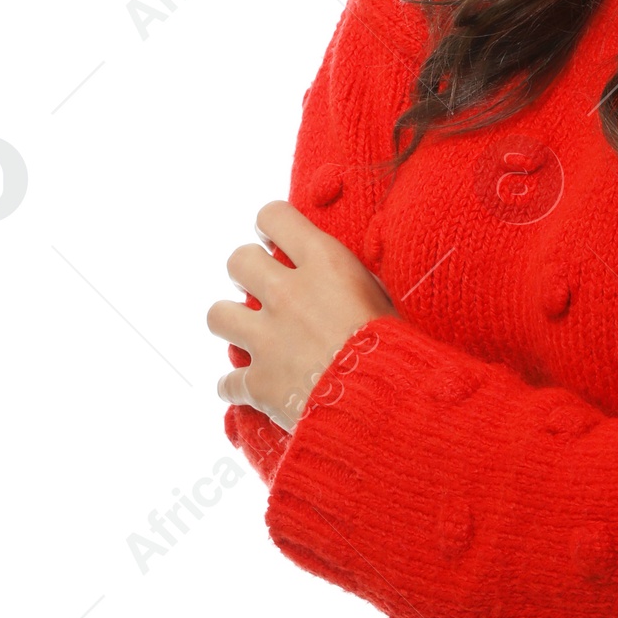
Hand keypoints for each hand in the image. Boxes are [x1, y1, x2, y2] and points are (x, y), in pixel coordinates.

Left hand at [209, 200, 396, 431]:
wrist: (385, 401)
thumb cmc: (399, 346)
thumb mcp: (385, 296)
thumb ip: (352, 282)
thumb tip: (345, 277)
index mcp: (324, 263)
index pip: (274, 216)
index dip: (271, 225)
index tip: (276, 240)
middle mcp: (287, 293)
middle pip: (238, 260)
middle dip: (247, 272)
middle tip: (264, 289)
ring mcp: (267, 338)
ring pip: (218, 314)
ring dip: (231, 323)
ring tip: (249, 333)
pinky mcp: (259, 382)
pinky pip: (228, 383)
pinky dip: (238, 387)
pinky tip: (252, 390)